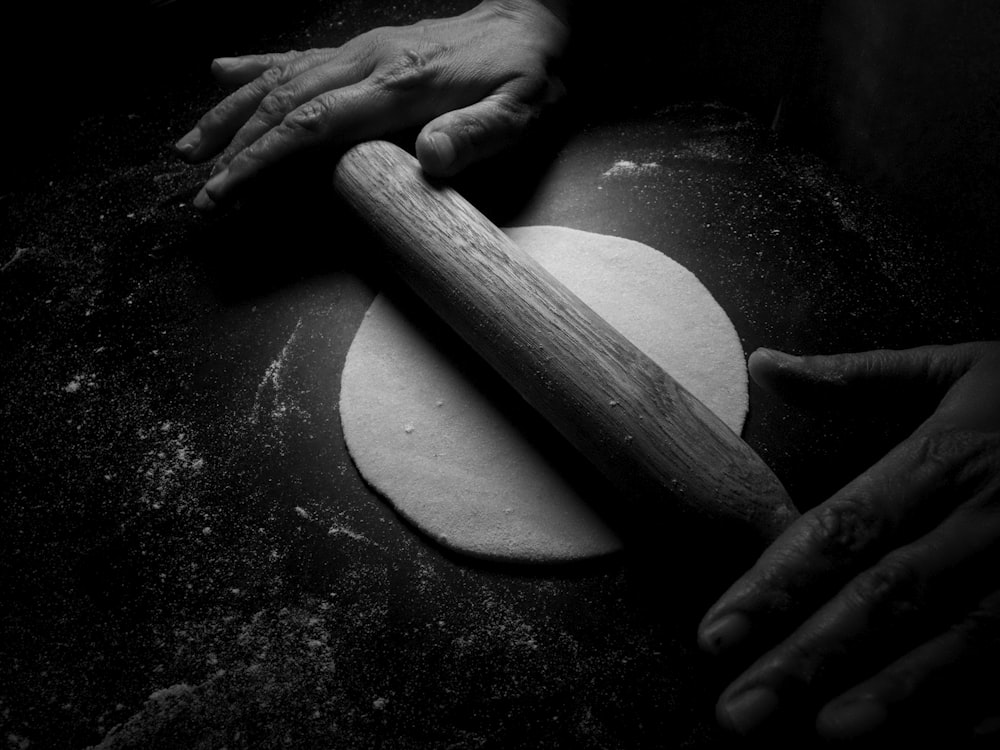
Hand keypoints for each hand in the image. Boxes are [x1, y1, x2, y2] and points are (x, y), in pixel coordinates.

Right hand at [174, 0, 568, 209]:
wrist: (530, 20)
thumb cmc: (525, 74)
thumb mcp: (519, 111)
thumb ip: (477, 135)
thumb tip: (431, 158)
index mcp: (401, 85)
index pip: (314, 124)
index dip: (263, 158)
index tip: (226, 188)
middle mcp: (369, 61)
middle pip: (283, 103)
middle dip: (234, 148)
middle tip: (201, 191)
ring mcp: (362, 50)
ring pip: (280, 77)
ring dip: (230, 112)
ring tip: (190, 146)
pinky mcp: (364, 48)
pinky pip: (299, 55)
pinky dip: (255, 65)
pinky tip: (222, 71)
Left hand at [698, 342, 999, 742]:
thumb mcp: (959, 369)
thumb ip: (856, 377)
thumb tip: (762, 364)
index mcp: (948, 458)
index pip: (840, 530)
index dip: (773, 586)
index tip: (712, 636)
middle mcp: (992, 519)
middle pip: (885, 597)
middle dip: (807, 658)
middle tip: (737, 712)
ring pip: (963, 642)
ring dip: (894, 696)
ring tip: (824, 737)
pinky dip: (994, 709)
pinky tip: (940, 747)